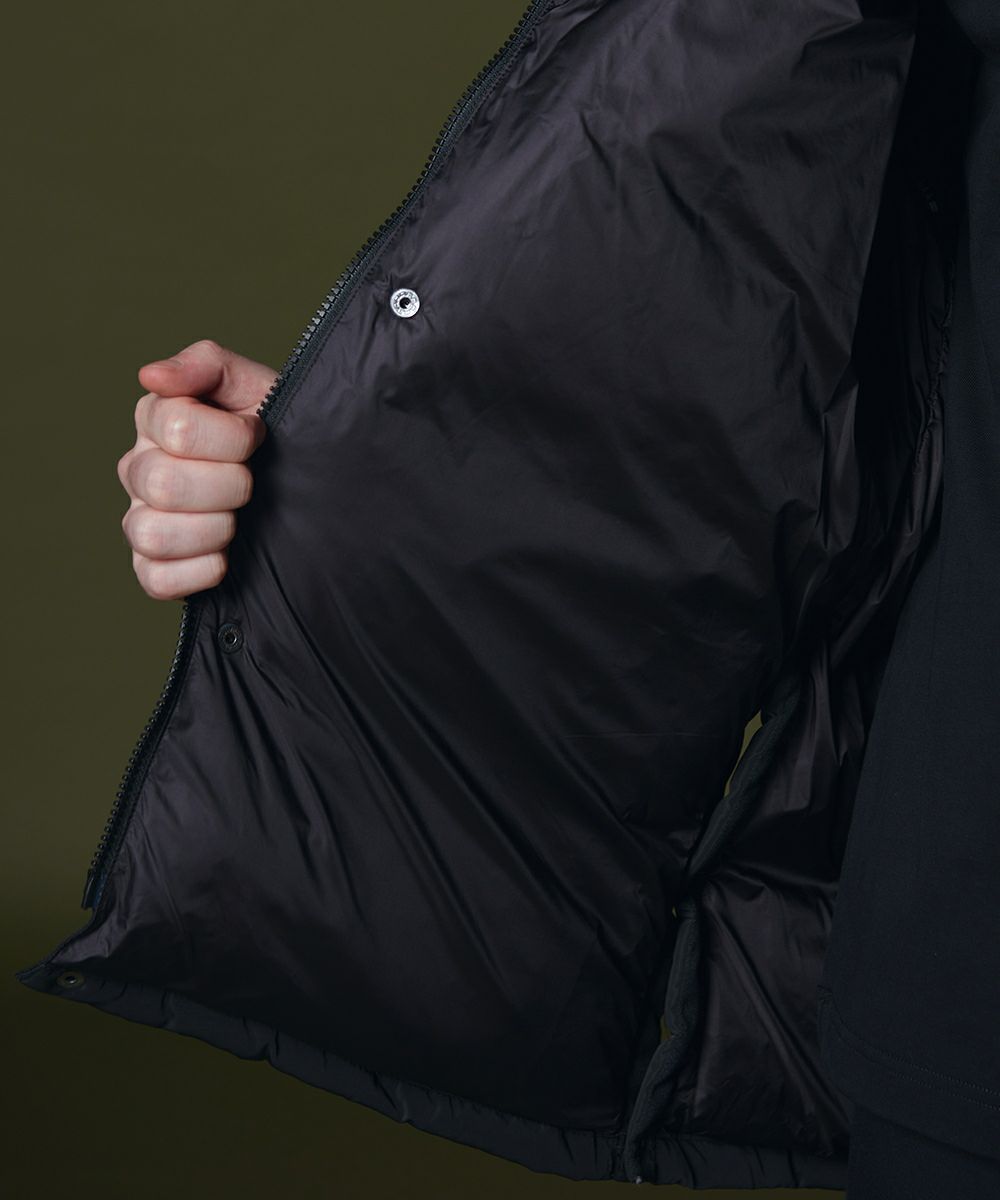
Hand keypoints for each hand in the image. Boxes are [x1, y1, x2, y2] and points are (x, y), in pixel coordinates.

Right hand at [119, 339, 275, 600]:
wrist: (309, 483)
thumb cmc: (278, 432)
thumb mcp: (256, 387)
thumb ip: (207, 365)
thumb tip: (152, 376)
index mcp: (156, 420)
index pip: (177, 428)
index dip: (234, 438)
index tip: (258, 436)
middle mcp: (139, 470)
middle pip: (163, 484)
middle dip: (229, 485)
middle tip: (252, 483)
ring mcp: (141, 520)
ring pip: (152, 534)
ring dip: (213, 530)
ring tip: (239, 520)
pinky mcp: (153, 568)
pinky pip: (156, 579)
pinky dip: (199, 571)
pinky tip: (227, 556)